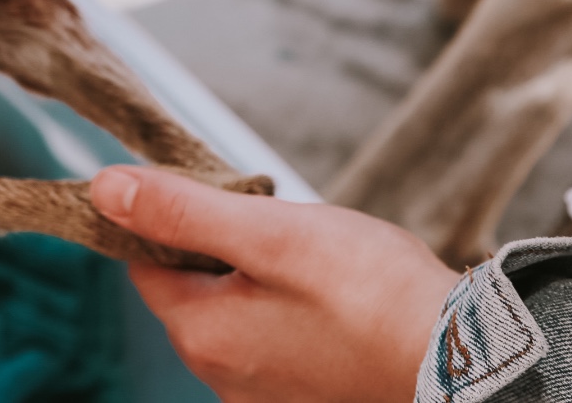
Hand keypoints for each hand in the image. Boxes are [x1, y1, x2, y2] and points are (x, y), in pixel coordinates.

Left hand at [91, 166, 456, 402]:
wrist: (467, 363)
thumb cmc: (372, 293)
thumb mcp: (268, 232)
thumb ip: (182, 212)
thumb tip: (104, 190)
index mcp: (201, 333)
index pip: (144, 261)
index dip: (168, 216)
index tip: (215, 191)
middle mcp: (221, 377)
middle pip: (189, 289)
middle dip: (220, 246)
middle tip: (280, 223)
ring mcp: (263, 396)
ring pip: (234, 313)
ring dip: (259, 277)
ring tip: (318, 261)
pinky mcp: (304, 399)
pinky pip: (274, 340)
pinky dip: (290, 310)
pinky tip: (334, 298)